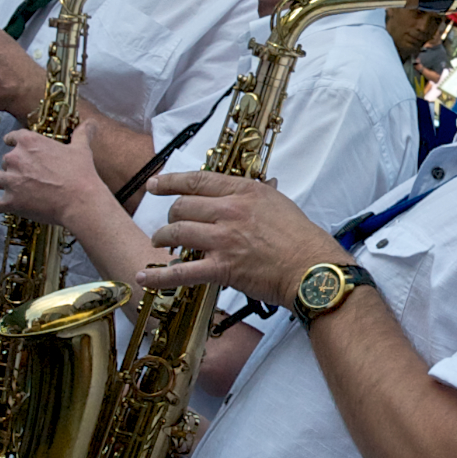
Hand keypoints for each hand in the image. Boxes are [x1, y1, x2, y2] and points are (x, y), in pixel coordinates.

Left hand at [0, 122, 106, 228]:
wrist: (81, 201)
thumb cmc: (81, 174)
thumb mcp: (81, 149)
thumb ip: (82, 134)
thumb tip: (91, 123)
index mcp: (29, 141)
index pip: (13, 138)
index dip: (16, 144)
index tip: (19, 148)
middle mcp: (15, 158)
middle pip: (6, 161)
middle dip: (16, 168)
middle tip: (34, 177)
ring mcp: (11, 181)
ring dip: (8, 184)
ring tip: (24, 192)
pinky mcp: (11, 202)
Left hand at [139, 169, 336, 306]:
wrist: (312, 269)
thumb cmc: (302, 238)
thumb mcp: (280, 203)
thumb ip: (260, 194)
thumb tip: (259, 185)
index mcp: (244, 192)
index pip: (197, 180)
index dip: (170, 181)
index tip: (155, 184)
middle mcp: (230, 211)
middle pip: (182, 207)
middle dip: (170, 217)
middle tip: (170, 226)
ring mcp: (223, 240)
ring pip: (177, 234)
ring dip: (163, 240)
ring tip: (161, 245)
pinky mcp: (222, 268)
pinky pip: (181, 272)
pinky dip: (159, 277)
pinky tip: (144, 278)